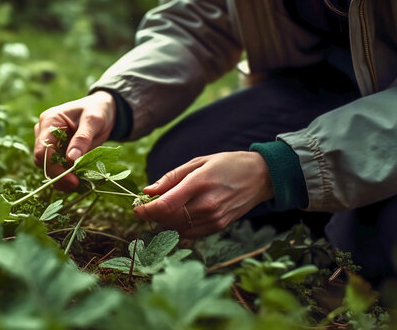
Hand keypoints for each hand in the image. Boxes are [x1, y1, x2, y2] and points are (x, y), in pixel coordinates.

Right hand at [34, 91, 116, 189]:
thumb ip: (82, 139)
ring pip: (46, 166)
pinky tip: (77, 179)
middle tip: (77, 184)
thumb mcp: (94, 120)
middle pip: (41, 160)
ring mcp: (48, 141)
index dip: (55, 168)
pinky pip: (55, 167)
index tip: (73, 180)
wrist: (101, 109)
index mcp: (50, 120)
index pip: (43, 149)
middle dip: (57, 175)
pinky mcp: (55, 150)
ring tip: (78, 184)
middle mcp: (43, 131)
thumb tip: (70, 160)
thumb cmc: (97, 110)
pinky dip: (65, 175)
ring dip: (60, 178)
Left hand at [134, 151, 273, 237]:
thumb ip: (171, 178)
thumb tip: (148, 191)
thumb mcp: (198, 162)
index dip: (146, 210)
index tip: (136, 209)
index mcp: (199, 183)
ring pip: (177, 228)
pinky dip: (178, 227)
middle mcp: (206, 204)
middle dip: (153, 215)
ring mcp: (214, 218)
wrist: (260, 176)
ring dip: (164, 222)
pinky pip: (190, 233)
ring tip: (162, 209)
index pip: (165, 205)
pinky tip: (178, 216)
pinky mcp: (218, 226)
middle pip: (168, 219)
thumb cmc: (226, 164)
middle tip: (147, 206)